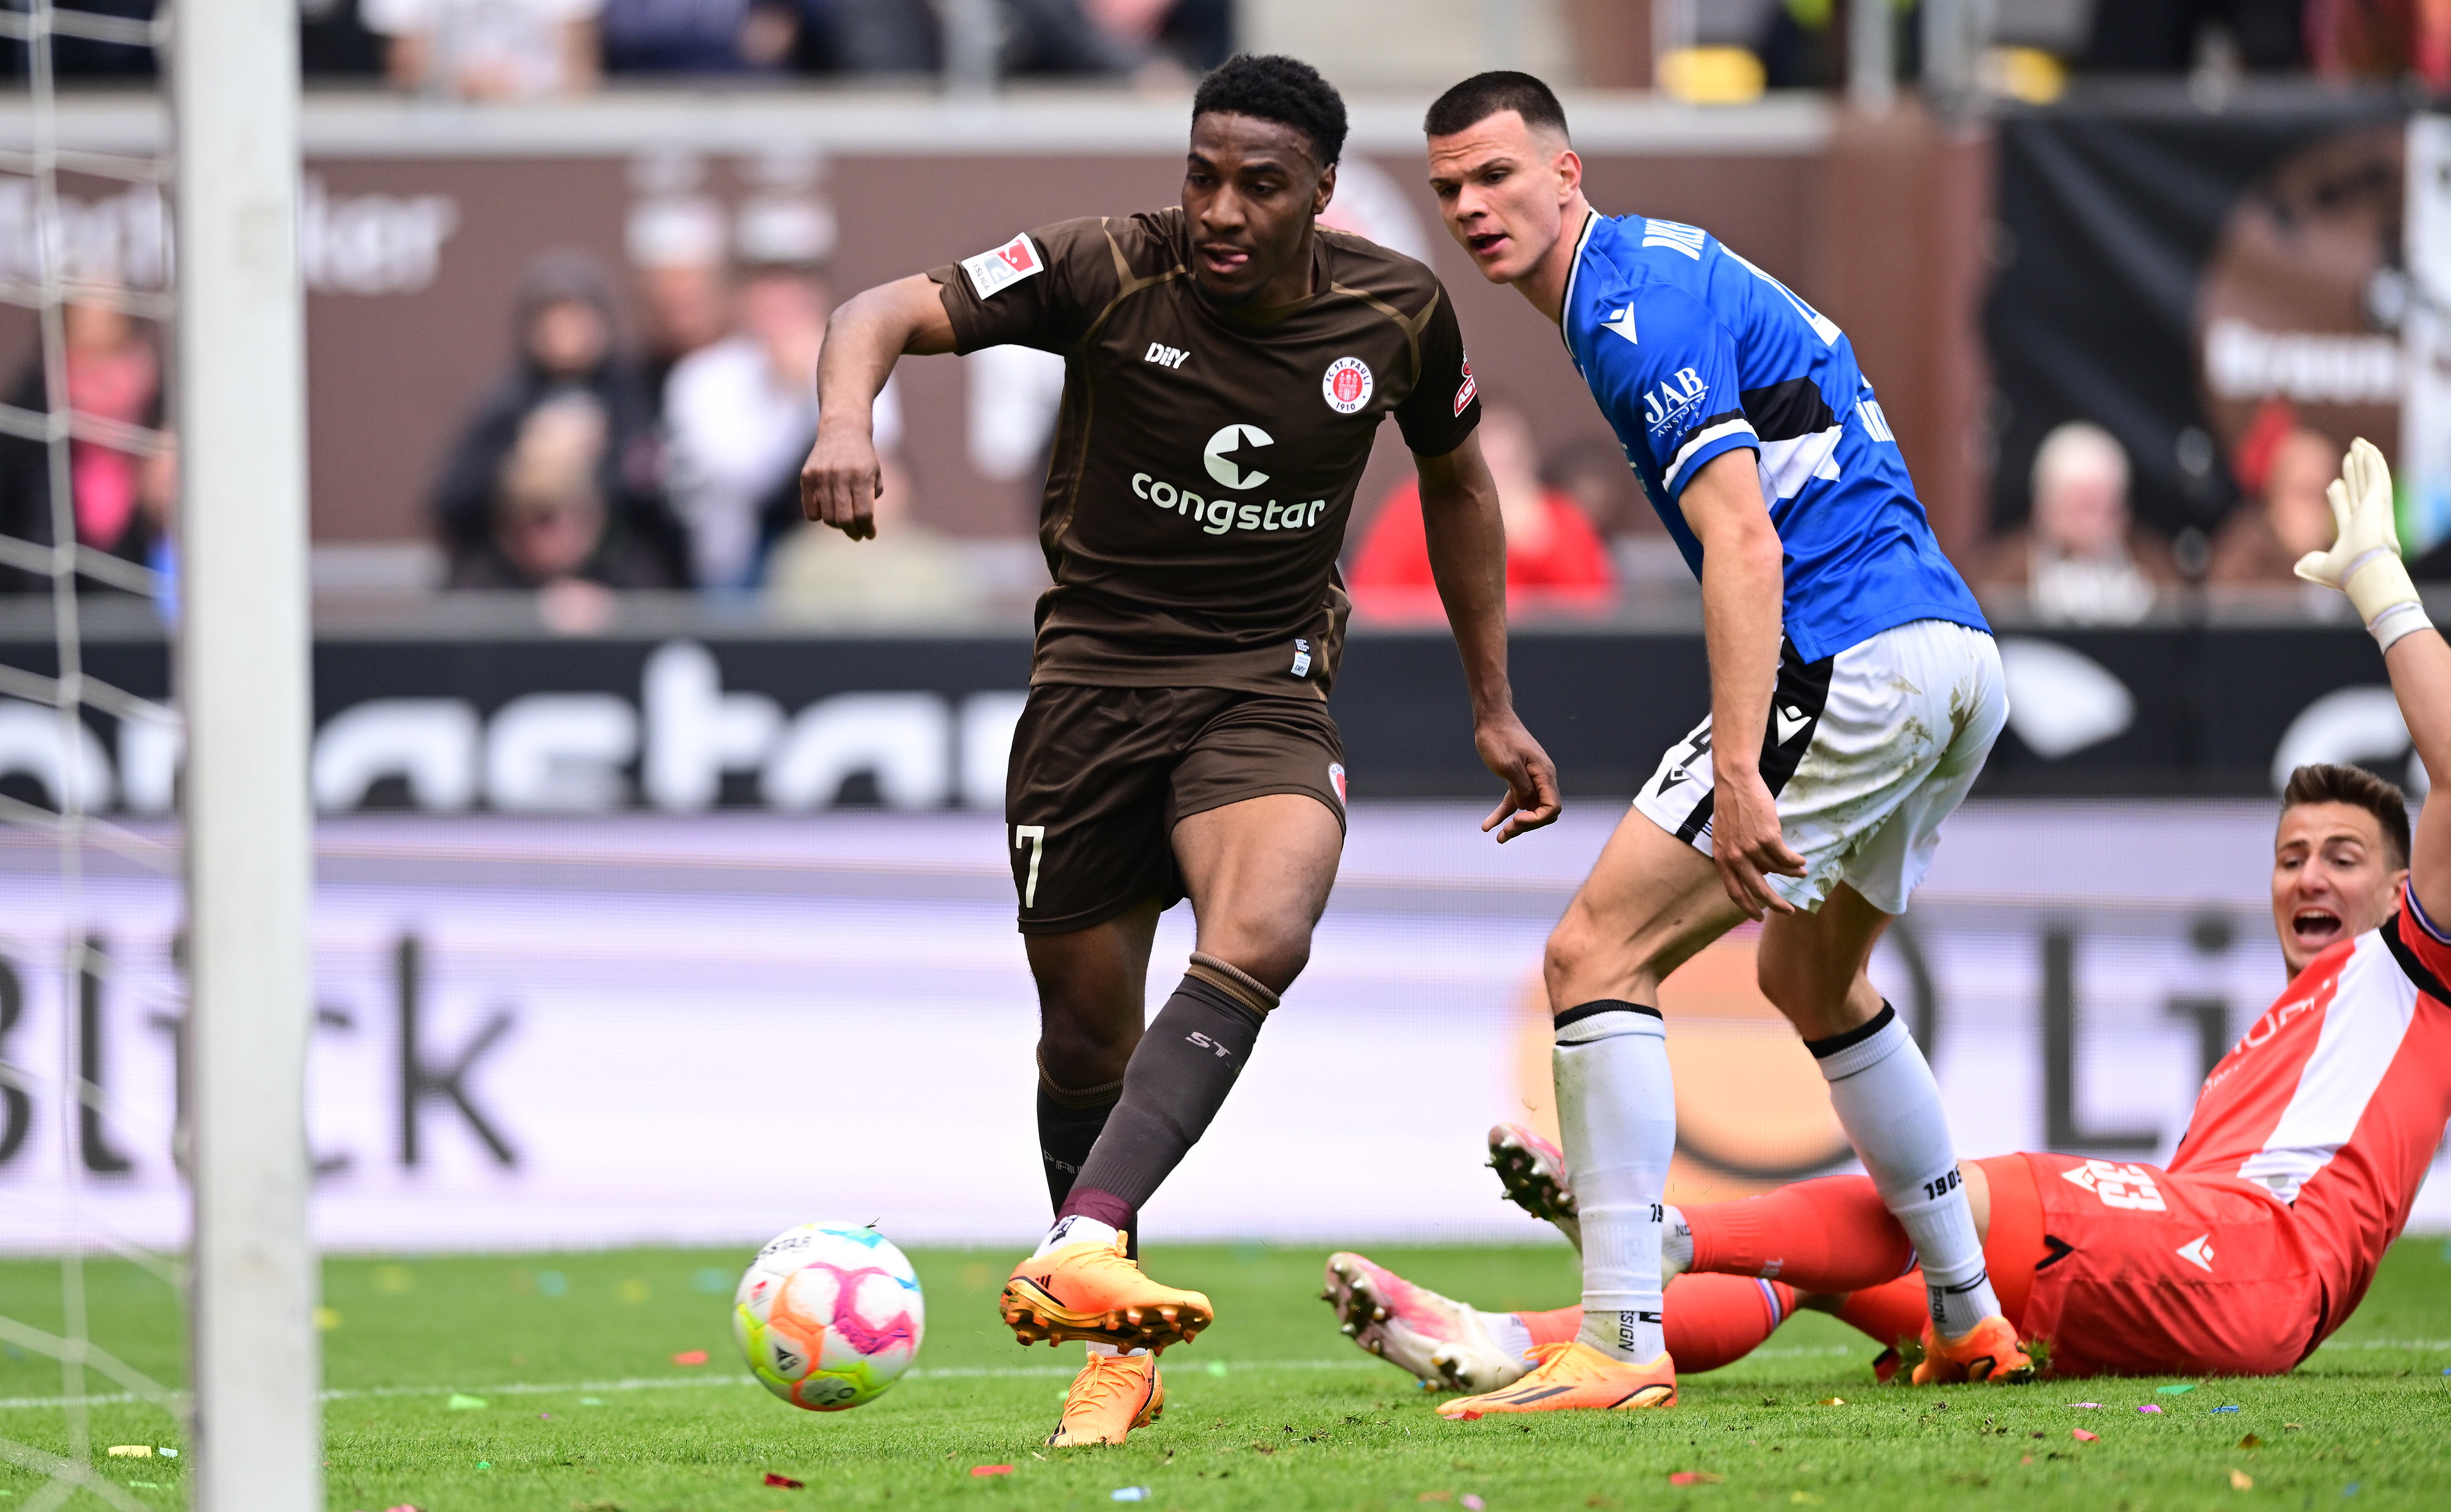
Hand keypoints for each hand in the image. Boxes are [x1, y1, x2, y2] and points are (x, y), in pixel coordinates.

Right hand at [799, 426, 880, 539]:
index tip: (870, 535)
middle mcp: (840, 476)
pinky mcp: (807, 477)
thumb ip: (871, 499)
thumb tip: (863, 525)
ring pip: (827, 518)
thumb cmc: (862, 458)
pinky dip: (819, 517)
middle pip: (844, 519)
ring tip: (844, 521)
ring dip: (837, 525)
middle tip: (857, 534)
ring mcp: (821, 476)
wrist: (842, 430)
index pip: (864, 514)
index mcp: (861, 476)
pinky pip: (810, 511)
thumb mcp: (875, 474)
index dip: (868, 529)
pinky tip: (827, 511)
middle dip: (853, 532)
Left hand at [1474, 710, 1561, 842]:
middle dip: (1525, 825)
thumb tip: (1525, 805)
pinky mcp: (1518, 777)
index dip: (1536, 819)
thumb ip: (1520, 787)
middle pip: (1542, 811)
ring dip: (1515, 824)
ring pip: (1528, 808)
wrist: (1491, 718)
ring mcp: (1531, 778)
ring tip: (1498, 838)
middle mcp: (1542, 777)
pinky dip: (1503, 813)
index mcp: (1544, 773)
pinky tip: (1487, 825)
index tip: (1516, 819)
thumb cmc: (1498, 737)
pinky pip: (1515, 800)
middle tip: (1504, 833)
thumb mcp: (1507, 764)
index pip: (1552, 807)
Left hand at [1709, 761, 1805, 917]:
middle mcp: (1734, 857)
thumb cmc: (1732, 807)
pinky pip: (1786, 858)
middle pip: (1757, 889)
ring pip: (1777, 870)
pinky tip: (1802, 861)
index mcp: (1721, 858)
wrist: (1735, 782)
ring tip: (1801, 872)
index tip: (1758, 917)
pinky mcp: (1768, 838)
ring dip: (1792, 874)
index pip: (1733, 891)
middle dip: (1775, 904)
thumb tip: (1763, 872)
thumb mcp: (1727, 836)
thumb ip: (1740, 856)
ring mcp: (1751, 848)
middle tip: (1788, 911)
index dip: (1747, 907)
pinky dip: (1796, 862)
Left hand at [2296, 436, 2427, 646]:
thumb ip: (2311, 564)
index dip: (2340, 497)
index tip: (2335, 484)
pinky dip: (2373, 461)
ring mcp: (2374, 508)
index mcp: (2354, 533)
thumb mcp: (2321, 568)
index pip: (2346, 509)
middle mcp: (2366, 518)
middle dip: (2354, 473)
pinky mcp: (2379, 500)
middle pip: (2359, 489)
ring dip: (2365, 461)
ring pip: (2369, 478)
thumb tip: (2298, 565)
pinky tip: (2368, 449)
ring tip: (2358, 445)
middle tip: (2348, 457)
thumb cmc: (2346, 574)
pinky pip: (2376, 475)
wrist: (2363, 572)